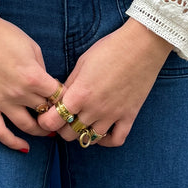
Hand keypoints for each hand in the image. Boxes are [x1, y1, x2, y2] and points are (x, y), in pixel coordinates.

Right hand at [0, 15, 60, 152]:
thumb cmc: (4, 35)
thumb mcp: (32, 47)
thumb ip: (42, 69)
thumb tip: (47, 85)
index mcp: (34, 77)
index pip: (59, 96)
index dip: (66, 98)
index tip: (69, 99)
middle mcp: (20, 93)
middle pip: (46, 112)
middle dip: (57, 115)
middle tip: (62, 117)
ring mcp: (2, 102)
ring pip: (28, 126)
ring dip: (41, 131)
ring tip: (48, 131)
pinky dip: (12, 142)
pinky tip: (24, 147)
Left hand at [39, 19, 172, 147]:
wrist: (142, 46)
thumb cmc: (110, 48)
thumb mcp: (83, 62)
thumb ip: (70, 83)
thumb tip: (61, 97)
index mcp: (80, 94)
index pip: (53, 121)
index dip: (46, 121)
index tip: (47, 116)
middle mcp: (94, 109)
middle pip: (69, 133)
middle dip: (62, 128)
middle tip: (63, 119)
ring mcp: (113, 115)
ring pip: (90, 139)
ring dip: (82, 133)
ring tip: (82, 123)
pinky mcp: (129, 116)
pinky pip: (116, 140)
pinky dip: (106, 141)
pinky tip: (101, 131)